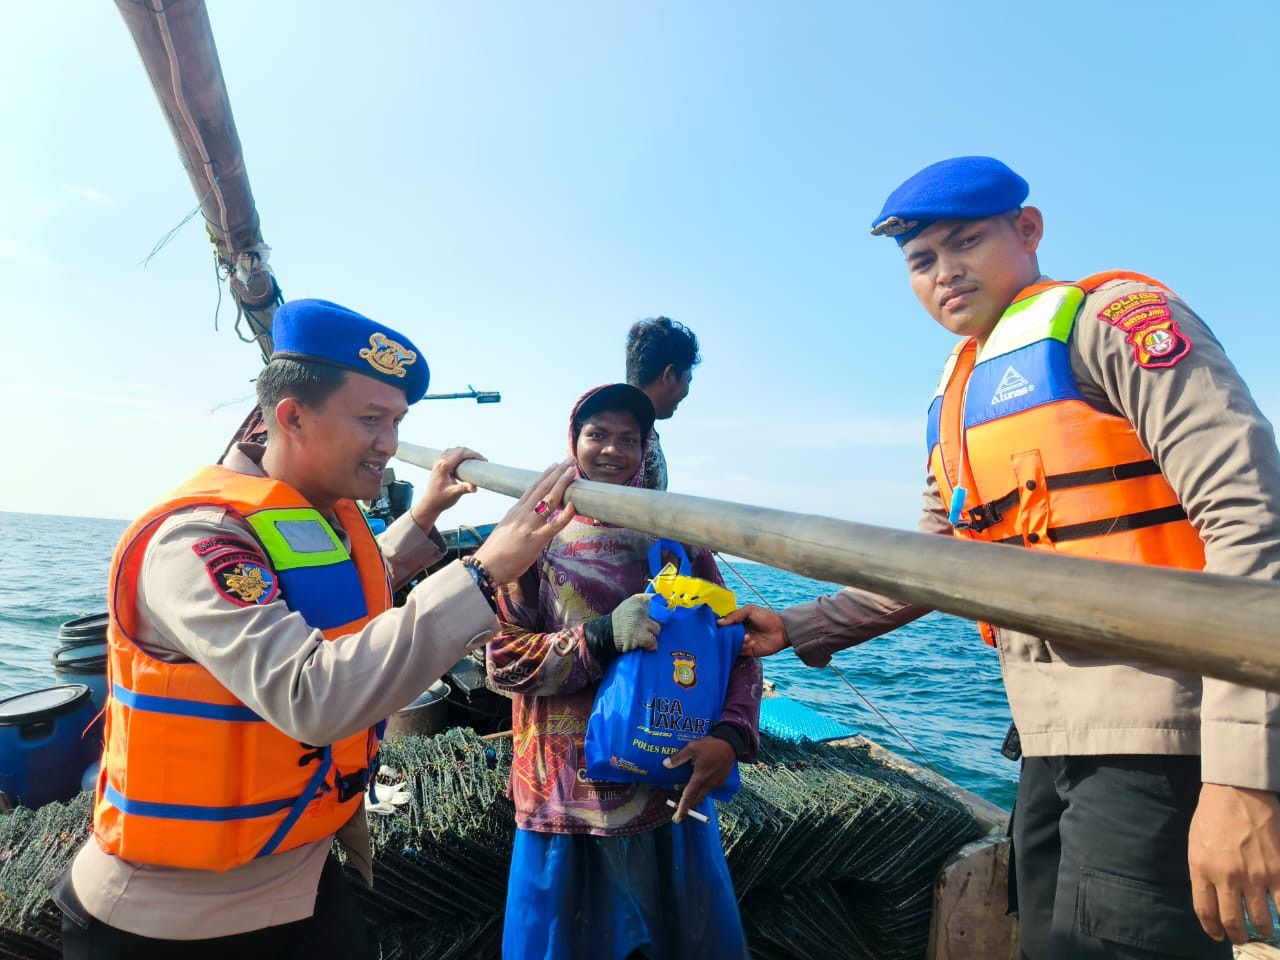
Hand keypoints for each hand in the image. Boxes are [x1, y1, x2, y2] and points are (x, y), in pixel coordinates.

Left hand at [410, 447, 483, 530]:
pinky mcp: (439, 464)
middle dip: (472, 453)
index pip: (461, 453)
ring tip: (477, 460)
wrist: (429, 503)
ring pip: (455, 450)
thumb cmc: (440, 500)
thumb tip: (475, 488)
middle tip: (483, 461)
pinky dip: (460, 454)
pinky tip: (466, 460)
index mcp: (443, 466)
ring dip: (466, 452)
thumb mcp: (453, 494)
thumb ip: (464, 489)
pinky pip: (451, 453)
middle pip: (459, 450)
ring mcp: (438, 461)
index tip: (484, 460)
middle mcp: (440, 461)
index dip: (474, 455)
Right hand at [472, 462, 576, 583]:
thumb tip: (529, 516)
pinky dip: (564, 516)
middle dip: (557, 473)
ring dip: (562, 484)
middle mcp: (523, 514)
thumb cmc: (496, 551)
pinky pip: (552, 527)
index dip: (546, 475)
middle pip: (542, 489)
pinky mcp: (535, 540)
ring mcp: (529, 525)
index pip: (533, 488)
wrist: (486, 565)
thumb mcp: (506, 527)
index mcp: (515, 510)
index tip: (556, 465)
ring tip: (572, 472)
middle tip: (569, 461)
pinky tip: (573, 506)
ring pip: (548, 501)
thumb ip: (518, 520)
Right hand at [610, 594, 659, 652]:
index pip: (658, 600)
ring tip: (642, 636)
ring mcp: (640, 622)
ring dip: (652, 635)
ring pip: (657, 629)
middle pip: (659, 616)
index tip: (659, 615)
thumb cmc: (619, 621)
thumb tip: (663, 605)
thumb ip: (643, 604)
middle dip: (654, 623)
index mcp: (638, 599)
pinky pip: (653, 642)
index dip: (661, 609)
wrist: (605, 634)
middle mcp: (640, 608)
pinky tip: (644, 645)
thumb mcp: (629, 605)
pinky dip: (650, 646)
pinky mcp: (640, 635)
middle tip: (646, 628)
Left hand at [663, 736, 735, 821]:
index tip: (677, 819)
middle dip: (686, 807)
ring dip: (692, 794)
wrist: (730, 744)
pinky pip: (708, 788)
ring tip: (680, 786)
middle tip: (677, 812)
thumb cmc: (710, 745)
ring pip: (702, 794)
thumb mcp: (692, 748)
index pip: (689, 796)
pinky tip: (696, 778)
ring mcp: (716, 784)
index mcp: (700, 777)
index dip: (682, 808)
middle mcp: (708, 784)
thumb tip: (665, 765)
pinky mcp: (721, 782)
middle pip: (696, 800)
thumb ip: (678, 758)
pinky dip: (700, 788)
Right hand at [719, 605, 788, 656]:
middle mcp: (738, 632)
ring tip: (748, 637)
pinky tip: (753, 642)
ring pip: (731, 645)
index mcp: (737, 622)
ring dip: (738, 642)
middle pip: (725, 637)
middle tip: (733, 634)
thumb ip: (735, 615)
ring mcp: (742, 642)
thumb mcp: (750, 610)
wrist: (782, 630)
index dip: (720, 627)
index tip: (717, 628)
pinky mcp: (748, 651)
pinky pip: (740, 652)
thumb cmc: (766, 617)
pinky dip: (744, 647)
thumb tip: (719, 623)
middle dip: (727, 636)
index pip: (723, 625)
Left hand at [1188, 783, 1279, 943]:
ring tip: (1263, 929)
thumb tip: (1211, 897)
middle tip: (1242, 938)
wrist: (1236, 792)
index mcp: (1202, 869)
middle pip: (1233, 920)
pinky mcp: (1278, 870)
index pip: (1205, 911)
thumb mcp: (1195, 844)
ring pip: (1261, 918)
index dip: (1213, 929)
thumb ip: (1202, 871)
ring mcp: (1255, 875)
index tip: (1219, 935)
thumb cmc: (1212, 815)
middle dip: (1238, 935)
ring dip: (1262, 928)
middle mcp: (1227, 877)